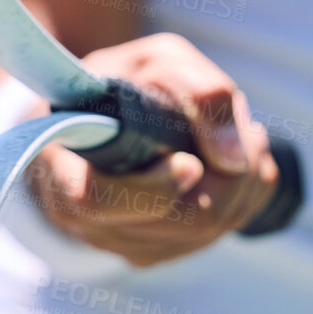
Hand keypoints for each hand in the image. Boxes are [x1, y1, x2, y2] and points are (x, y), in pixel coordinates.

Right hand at [24, 32, 278, 266]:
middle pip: (178, 222)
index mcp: (61, 168)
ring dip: (244, 184)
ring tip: (245, 139)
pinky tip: (235, 165)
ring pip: (206, 233)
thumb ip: (193, 91)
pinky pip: (214, 237)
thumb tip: (233, 158)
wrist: (96, 116)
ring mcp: (120, 243)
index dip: (155, 186)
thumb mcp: (153, 61)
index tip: (191, 161)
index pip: (98, 200)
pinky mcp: (152, 252)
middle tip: (250, 132)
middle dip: (231, 177)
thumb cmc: (121, 85)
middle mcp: (85, 221)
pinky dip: (242, 200)